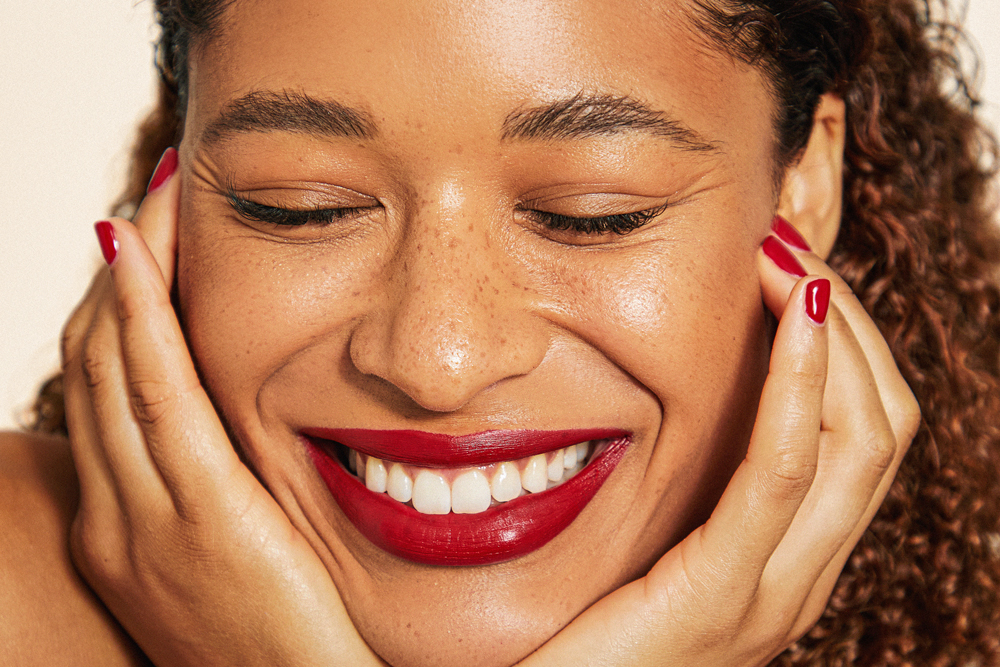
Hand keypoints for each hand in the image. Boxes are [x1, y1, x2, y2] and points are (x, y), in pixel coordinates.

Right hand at [60, 149, 383, 666]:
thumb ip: (215, 500)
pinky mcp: (202, 519)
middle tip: (149, 198)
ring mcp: (149, 520)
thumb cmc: (274, 642)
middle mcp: (117, 518)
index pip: (105, 394)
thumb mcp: (226, 565)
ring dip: (127, 274)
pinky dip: (138, 322)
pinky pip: (159, 400)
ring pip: (115, 368)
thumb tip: (234, 435)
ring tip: (151, 197)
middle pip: (97, 366)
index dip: (113, 312)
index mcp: (122, 529)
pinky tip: (136, 256)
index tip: (140, 248)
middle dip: (117, 275)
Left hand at [519, 232, 919, 665]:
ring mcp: (774, 594)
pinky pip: (784, 471)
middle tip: (788, 249)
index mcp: (786, 558)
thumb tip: (681, 384)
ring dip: (832, 334)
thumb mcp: (648, 538)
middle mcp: (801, 576)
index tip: (790, 269)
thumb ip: (683, 483)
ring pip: (858, 438)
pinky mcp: (722, 596)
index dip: (845, 344)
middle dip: (847, 324)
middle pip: (879, 425)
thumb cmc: (579, 627)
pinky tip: (790, 314)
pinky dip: (800, 384)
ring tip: (785, 260)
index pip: (863, 434)